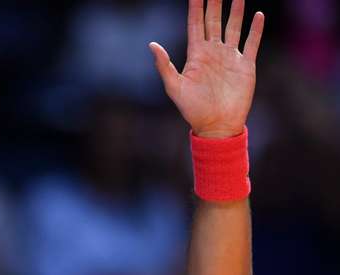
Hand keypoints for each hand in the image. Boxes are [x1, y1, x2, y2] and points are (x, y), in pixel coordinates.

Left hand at [150, 0, 263, 137]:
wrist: (216, 126)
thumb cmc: (192, 110)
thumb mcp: (174, 87)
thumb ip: (164, 65)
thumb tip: (152, 45)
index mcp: (196, 55)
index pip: (196, 25)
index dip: (196, 8)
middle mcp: (213, 52)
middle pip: (214, 21)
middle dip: (215, 3)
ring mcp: (230, 57)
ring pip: (233, 27)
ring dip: (236, 11)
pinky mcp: (246, 65)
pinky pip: (252, 43)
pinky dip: (256, 29)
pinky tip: (258, 15)